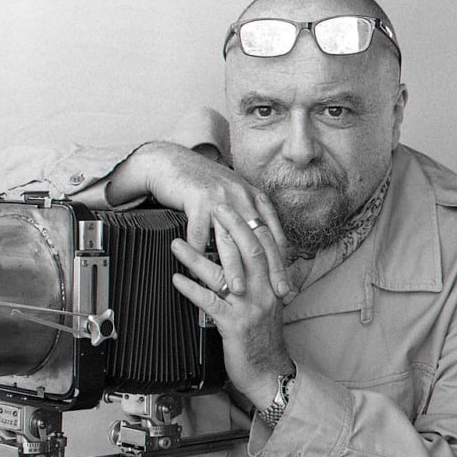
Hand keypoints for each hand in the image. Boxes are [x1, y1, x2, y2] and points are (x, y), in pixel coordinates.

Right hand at [110, 141, 290, 297]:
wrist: (172, 163)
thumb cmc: (201, 183)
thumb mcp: (233, 195)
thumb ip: (249, 215)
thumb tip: (262, 244)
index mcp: (253, 197)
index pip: (273, 234)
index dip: (281, 261)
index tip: (285, 284)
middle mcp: (240, 197)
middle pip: (258, 239)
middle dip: (267, 269)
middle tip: (272, 294)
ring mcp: (219, 198)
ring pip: (230, 239)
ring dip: (234, 268)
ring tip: (237, 290)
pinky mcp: (196, 200)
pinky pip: (199, 233)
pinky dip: (198, 255)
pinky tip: (196, 273)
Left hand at [170, 203, 293, 407]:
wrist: (268, 374)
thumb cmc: (261, 339)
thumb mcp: (263, 304)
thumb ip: (255, 280)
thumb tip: (237, 258)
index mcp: (272, 283)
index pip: (262, 243)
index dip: (246, 221)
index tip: (229, 202)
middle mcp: (265, 292)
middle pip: (247, 250)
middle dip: (228, 225)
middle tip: (208, 206)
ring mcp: (250, 309)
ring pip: (224, 275)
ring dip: (197, 257)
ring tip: (175, 244)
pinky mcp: (234, 326)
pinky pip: (210, 303)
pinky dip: (191, 289)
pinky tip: (176, 280)